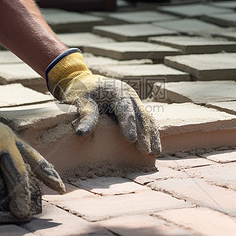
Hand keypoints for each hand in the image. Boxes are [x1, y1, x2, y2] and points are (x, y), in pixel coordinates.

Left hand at [46, 49, 160, 154]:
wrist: (86, 82)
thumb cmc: (82, 91)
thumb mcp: (80, 100)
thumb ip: (85, 115)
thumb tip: (81, 133)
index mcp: (117, 91)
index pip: (125, 109)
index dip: (129, 124)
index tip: (131, 140)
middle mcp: (130, 95)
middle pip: (140, 115)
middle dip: (144, 134)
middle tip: (145, 151)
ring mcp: (135, 101)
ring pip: (147, 119)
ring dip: (152, 135)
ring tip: (155, 152)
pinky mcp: (135, 109)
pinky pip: (146, 121)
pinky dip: (151, 133)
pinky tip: (155, 147)